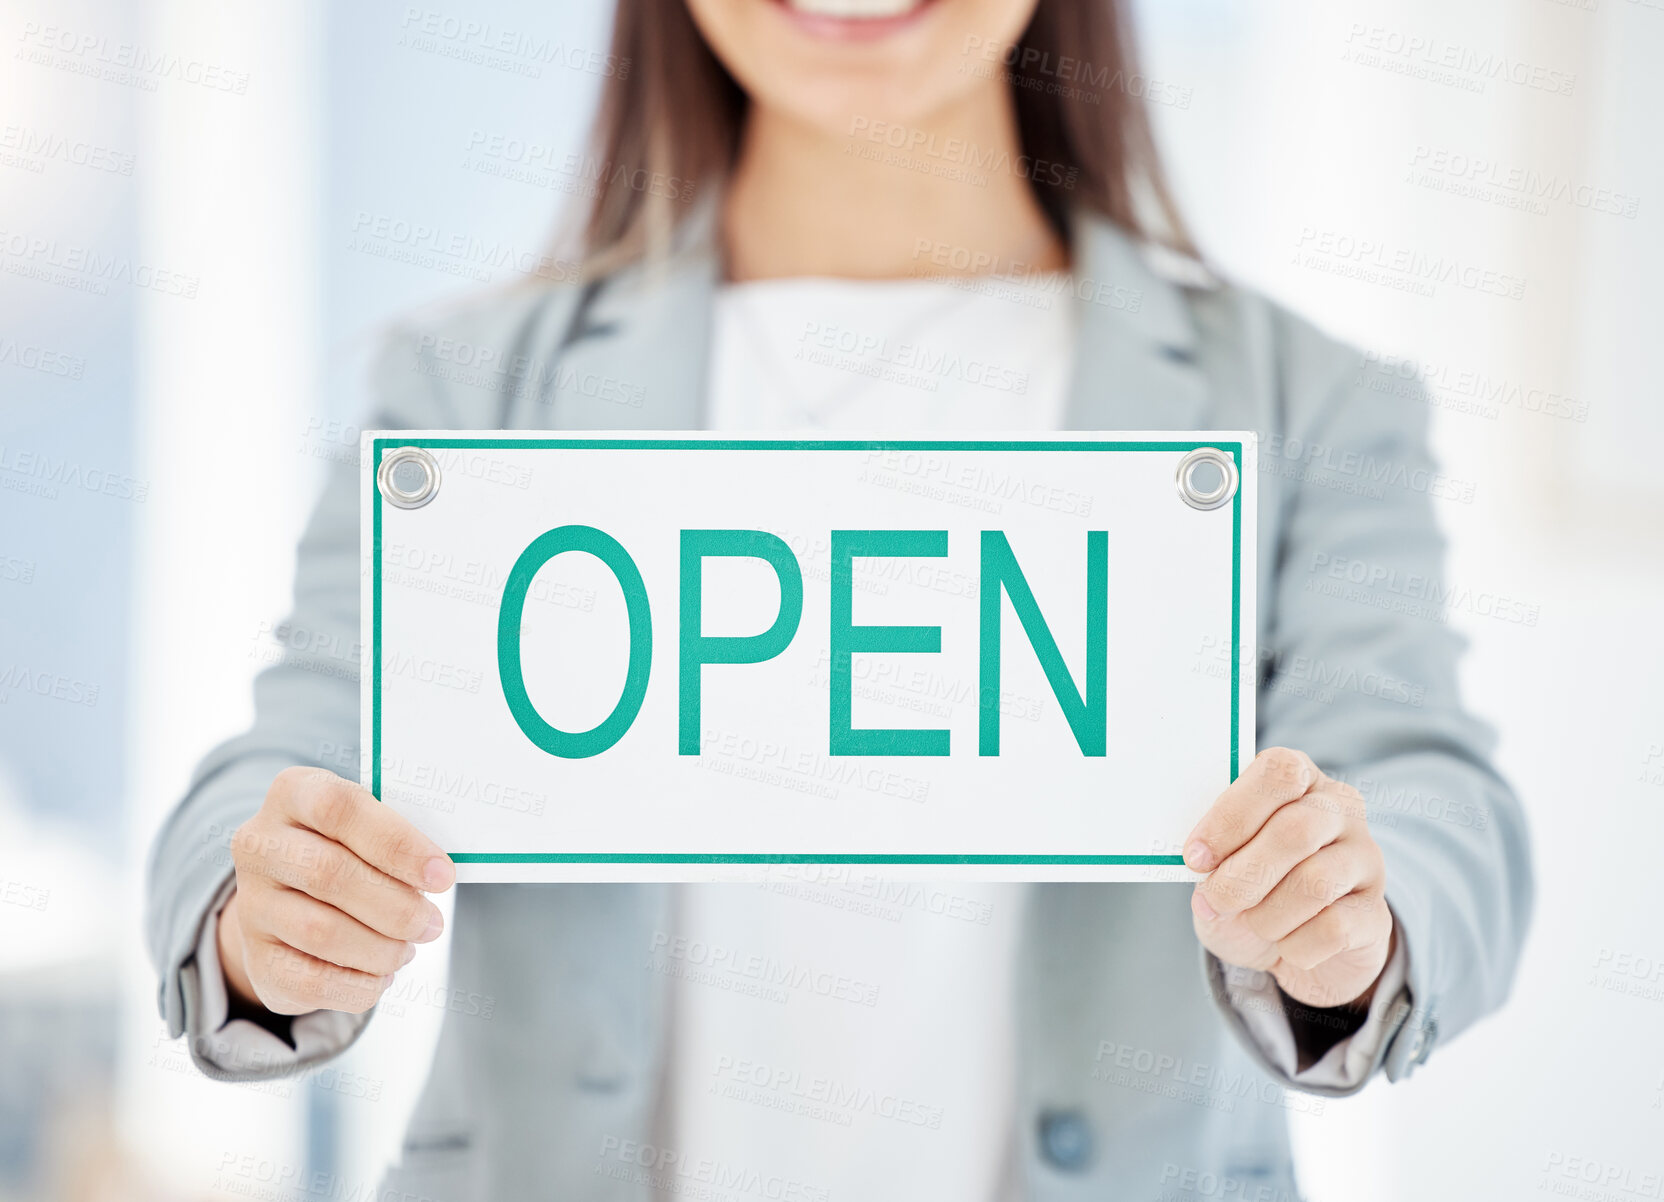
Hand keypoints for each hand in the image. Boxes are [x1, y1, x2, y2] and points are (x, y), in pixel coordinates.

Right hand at [217, 766, 454, 1014]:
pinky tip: (382, 974)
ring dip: (381, 948)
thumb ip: (397, 839)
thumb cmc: (350, 850)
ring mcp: (251, 902)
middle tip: (432, 924)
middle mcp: (260, 844)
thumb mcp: (369, 826)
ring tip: (408, 948)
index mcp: (294, 793)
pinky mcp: (256, 956)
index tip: (442, 876)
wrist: (290, 896)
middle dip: (395, 906)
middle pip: (329, 874)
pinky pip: (309, 980)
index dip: (397, 844)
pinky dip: (359, 984)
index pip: (340, 808)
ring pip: (321, 932)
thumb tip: (438, 874)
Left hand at [1185, 747, 1393, 1009]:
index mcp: (1299, 779)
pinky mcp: (1377, 913)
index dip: (1231, 816)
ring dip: (1266, 915)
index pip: (1278, 772)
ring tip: (1254, 923)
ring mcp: (1366, 859)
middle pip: (1297, 831)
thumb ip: (1212, 851)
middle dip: (1243, 875)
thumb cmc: (1247, 890)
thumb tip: (1202, 861)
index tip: (1196, 857)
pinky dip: (1294, 945)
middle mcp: (1341, 809)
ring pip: (1315, 884)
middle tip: (1215, 901)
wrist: (1283, 947)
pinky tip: (1287, 944)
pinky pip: (1333, 929)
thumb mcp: (1219, 863)